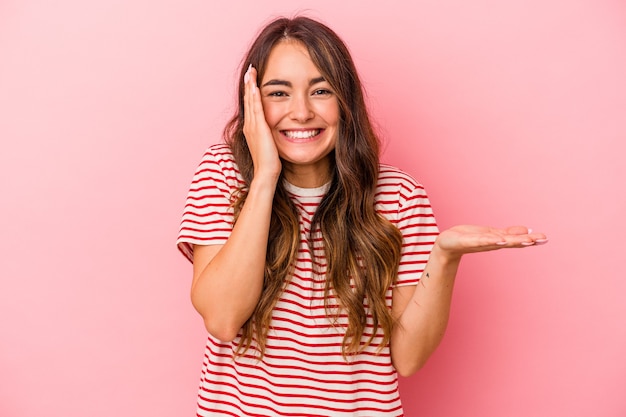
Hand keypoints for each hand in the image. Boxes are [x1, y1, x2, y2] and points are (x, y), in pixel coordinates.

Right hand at [243, 65, 281, 180]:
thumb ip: (269, 135)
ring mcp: (252, 126)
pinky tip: (255, 85)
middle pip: (247, 100)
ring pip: (250, 101)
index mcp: (251, 128)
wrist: (266, 172)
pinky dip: (254, 95)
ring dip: (250, 85)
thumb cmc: (270, 162)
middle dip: (248, 84)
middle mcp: (249, 125)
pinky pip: (256, 107)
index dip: (250, 92)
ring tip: (251, 72)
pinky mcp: (258, 127)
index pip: (250, 106)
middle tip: (250, 70)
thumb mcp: (269, 144)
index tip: (252, 80)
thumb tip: (276, 131)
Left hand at [434, 225, 547, 260]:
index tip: (545, 238)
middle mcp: (491, 243)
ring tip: (525, 240)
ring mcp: (480, 242)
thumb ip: (508, 233)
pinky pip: (480, 241)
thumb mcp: (491, 234)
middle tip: (540, 240)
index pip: (516, 239)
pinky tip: (499, 240)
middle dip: (525, 240)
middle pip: (511, 241)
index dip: (530, 238)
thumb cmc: (469, 238)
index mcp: (498, 240)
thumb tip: (527, 230)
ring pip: (498, 241)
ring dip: (511, 241)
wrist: (447, 244)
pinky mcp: (467, 241)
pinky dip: (490, 240)